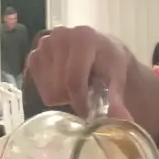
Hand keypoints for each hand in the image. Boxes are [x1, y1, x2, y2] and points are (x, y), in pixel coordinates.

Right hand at [27, 26, 158, 143]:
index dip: (80, 102)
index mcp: (83, 38)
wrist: (99, 49)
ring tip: (76, 85)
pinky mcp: (34, 55)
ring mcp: (44, 45)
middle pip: (60, 88)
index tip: (89, 115)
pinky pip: (40, 88)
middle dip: (74, 98)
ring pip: (49, 91)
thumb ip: (117, 99)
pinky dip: (53, 91)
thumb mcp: (117, 79)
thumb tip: (125, 121)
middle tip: (87, 93)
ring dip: (63, 96)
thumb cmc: (110, 63)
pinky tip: (64, 82)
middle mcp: (60, 36)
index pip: (73, 80)